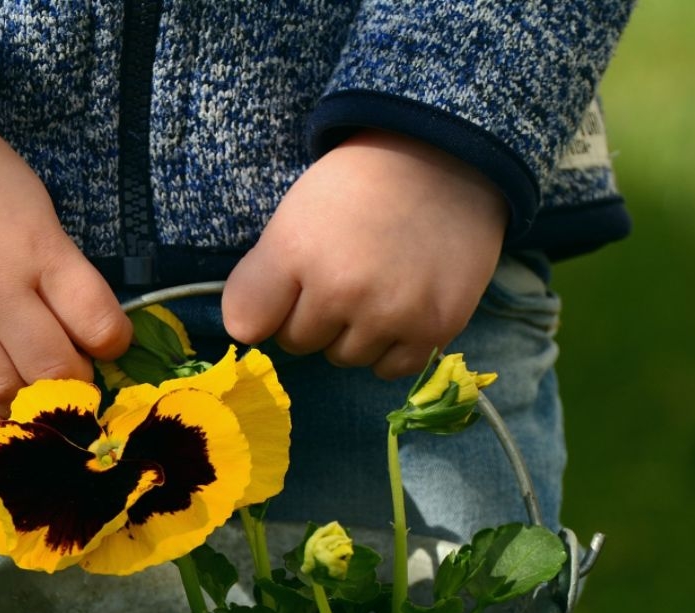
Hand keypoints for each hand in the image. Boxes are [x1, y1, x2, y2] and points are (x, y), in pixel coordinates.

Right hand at [0, 84, 131, 432]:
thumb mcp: (32, 203)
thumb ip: (57, 266)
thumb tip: (81, 329)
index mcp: (37, 246)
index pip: (98, 321)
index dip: (113, 345)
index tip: (108, 347)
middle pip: (52, 368)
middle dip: (75, 388)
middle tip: (76, 388)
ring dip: (28, 409)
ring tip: (38, 409)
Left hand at [222, 129, 508, 377]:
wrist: (447, 162)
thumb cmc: (359, 187)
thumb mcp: (293, 216)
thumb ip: (259, 279)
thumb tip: (247, 333)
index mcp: (296, 251)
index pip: (247, 324)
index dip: (267, 307)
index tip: (290, 287)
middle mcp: (341, 290)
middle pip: (300, 343)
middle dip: (314, 317)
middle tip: (345, 274)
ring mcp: (391, 314)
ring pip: (346, 357)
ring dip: (354, 333)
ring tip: (377, 286)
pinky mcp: (435, 328)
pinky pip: (390, 369)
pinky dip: (391, 348)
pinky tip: (401, 308)